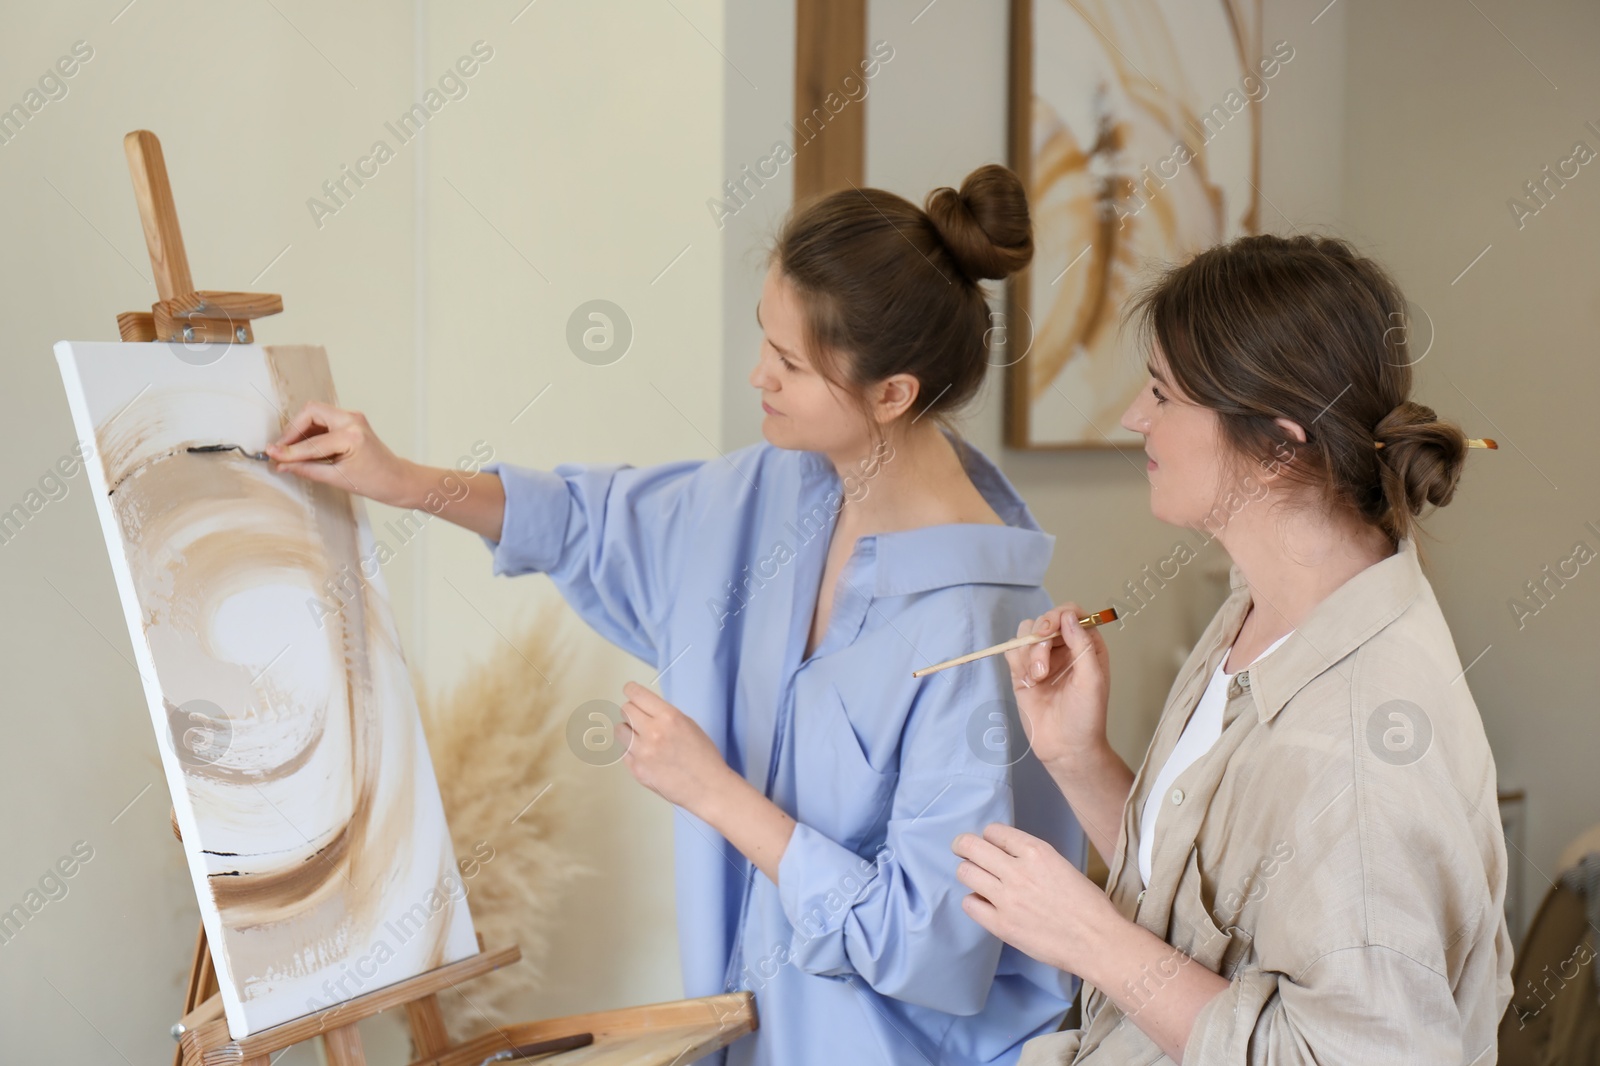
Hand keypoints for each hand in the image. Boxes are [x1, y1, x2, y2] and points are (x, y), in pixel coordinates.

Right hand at [266, 401, 419, 505]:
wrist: (397, 480)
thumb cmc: (375, 482)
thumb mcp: (337, 479)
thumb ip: (307, 469)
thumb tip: (281, 464)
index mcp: (352, 435)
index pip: (312, 442)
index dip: (289, 450)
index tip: (271, 455)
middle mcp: (352, 420)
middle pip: (310, 412)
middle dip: (292, 430)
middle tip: (281, 450)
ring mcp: (353, 418)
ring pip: (315, 414)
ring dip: (300, 430)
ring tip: (290, 451)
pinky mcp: (351, 421)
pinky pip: (323, 420)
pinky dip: (310, 432)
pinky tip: (304, 448)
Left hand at [618, 681, 735, 813]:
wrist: (707, 787)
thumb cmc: (703, 756)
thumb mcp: (688, 724)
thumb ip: (664, 714)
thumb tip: (644, 708)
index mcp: (668, 717)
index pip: (637, 694)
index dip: (631, 690)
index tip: (629, 690)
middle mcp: (652, 732)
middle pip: (625, 710)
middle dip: (632, 712)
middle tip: (640, 718)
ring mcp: (642, 753)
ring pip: (619, 730)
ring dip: (629, 731)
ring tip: (642, 738)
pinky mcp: (636, 770)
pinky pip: (624, 752)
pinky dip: (632, 752)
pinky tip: (647, 756)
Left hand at [953, 822, 1122, 980]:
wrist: (1097, 941)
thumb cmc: (1087, 905)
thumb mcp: (1061, 865)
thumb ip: (1031, 857)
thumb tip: (1005, 855)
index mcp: (1037, 851)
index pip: (993, 831)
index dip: (988, 836)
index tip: (988, 843)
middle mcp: (1018, 871)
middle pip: (970, 846)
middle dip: (962, 845)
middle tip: (961, 849)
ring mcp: (1007, 899)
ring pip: (965, 872)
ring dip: (968, 872)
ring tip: (976, 878)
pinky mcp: (1002, 925)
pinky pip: (969, 904)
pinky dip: (974, 900)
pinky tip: (985, 903)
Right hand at [1005, 603, 1110, 771]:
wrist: (1065, 748)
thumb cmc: (1086, 717)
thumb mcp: (1092, 680)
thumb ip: (1083, 645)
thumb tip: (1069, 616)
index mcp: (1086, 646)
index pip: (1070, 614)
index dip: (1059, 615)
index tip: (1050, 630)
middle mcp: (1064, 648)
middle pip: (1044, 620)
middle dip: (1040, 638)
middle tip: (1042, 665)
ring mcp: (1042, 659)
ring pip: (1026, 633)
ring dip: (1029, 652)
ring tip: (1038, 678)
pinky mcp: (1023, 672)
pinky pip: (1012, 651)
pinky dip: (1017, 661)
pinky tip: (1029, 681)